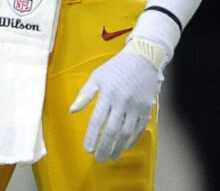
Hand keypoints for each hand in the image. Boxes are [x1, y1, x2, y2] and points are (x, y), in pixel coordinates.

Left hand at [69, 45, 163, 161]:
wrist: (143, 59)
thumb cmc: (116, 68)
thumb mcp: (97, 76)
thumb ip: (85, 94)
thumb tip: (72, 111)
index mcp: (108, 94)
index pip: (98, 120)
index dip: (92, 136)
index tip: (88, 149)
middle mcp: (122, 102)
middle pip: (112, 130)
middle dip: (105, 147)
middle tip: (99, 159)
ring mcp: (136, 107)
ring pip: (127, 133)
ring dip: (118, 147)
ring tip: (111, 156)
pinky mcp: (147, 109)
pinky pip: (139, 129)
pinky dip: (132, 140)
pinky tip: (125, 147)